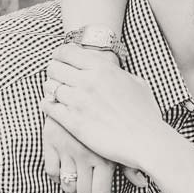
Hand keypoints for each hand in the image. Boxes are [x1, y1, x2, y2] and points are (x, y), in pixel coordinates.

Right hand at [41, 114, 146, 192]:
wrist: (87, 84)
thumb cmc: (112, 113)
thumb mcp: (123, 136)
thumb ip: (130, 162)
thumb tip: (142, 183)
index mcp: (105, 155)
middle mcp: (85, 154)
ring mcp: (66, 148)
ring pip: (67, 186)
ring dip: (74, 191)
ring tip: (81, 189)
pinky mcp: (50, 141)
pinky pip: (52, 171)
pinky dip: (59, 177)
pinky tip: (67, 174)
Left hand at [42, 44, 168, 173]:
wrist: (145, 140)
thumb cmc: (145, 113)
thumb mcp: (136, 83)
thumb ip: (117, 73)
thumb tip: (110, 71)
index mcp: (102, 67)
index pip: (67, 52)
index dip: (60, 55)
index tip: (60, 61)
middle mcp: (87, 80)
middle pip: (54, 68)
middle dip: (54, 72)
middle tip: (58, 79)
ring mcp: (78, 101)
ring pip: (49, 87)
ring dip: (51, 90)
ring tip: (57, 95)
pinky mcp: (72, 121)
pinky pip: (48, 106)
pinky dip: (48, 105)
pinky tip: (54, 108)